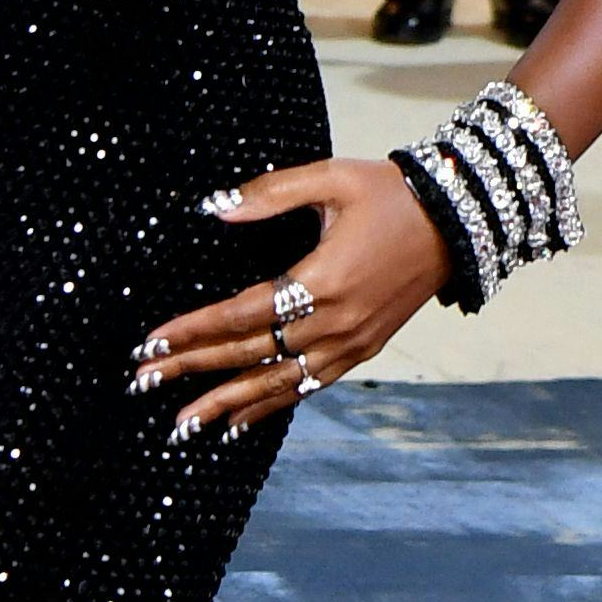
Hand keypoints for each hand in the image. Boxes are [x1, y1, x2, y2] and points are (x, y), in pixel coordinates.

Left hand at [128, 154, 451, 432]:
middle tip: (142, 382)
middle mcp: (334, 322)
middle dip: (192, 369)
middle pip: (249, 354)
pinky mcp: (362, 350)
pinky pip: (309, 386)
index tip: (150, 343)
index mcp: (322, 280)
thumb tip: (212, 208)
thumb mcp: (331, 179)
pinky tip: (239, 422)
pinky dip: (271, 406)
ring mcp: (350, 342)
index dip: (192, 330)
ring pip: (277, 382)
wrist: (459, 220)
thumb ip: (268, 194)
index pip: (239, 314)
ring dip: (226, 403)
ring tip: (182, 423)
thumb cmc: (392, 193)